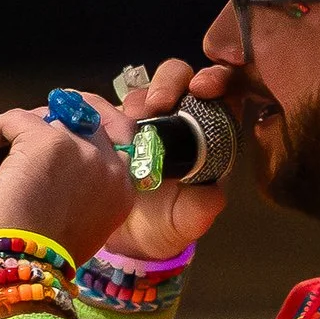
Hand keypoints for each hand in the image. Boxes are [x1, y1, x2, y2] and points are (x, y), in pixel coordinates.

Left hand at [0, 96, 136, 263]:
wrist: (23, 270)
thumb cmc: (44, 260)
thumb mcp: (85, 230)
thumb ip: (87, 200)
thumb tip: (63, 179)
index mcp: (123, 190)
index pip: (118, 139)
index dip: (89, 129)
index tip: (64, 129)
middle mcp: (108, 166)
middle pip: (88, 117)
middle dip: (60, 118)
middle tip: (33, 125)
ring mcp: (79, 150)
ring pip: (51, 116)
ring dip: (25, 125)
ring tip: (2, 143)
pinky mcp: (44, 142)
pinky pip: (15, 118)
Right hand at [97, 52, 236, 263]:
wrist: (123, 240)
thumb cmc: (164, 225)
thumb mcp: (187, 221)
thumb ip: (202, 209)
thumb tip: (214, 195)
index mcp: (208, 133)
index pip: (219, 92)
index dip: (215, 80)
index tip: (202, 88)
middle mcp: (175, 119)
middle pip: (179, 78)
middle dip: (170, 81)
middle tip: (158, 103)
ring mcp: (141, 120)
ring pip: (143, 88)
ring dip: (137, 97)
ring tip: (128, 123)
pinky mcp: (110, 126)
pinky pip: (104, 104)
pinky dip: (101, 105)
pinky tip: (100, 121)